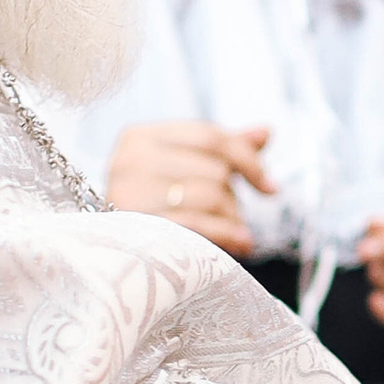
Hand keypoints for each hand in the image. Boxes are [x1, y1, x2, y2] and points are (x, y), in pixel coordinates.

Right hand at [106, 119, 275, 255]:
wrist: (113, 253)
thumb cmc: (155, 207)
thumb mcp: (185, 171)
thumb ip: (223, 150)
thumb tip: (266, 131)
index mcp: (140, 137)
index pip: (210, 136)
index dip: (248, 159)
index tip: (271, 188)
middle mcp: (129, 160)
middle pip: (213, 168)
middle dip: (234, 196)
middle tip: (234, 216)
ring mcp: (130, 195)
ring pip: (210, 195)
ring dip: (232, 218)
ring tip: (234, 232)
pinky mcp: (138, 229)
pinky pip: (200, 225)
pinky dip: (228, 234)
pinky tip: (241, 243)